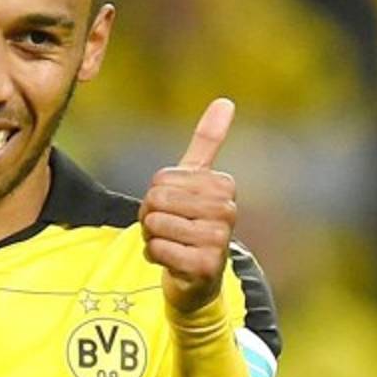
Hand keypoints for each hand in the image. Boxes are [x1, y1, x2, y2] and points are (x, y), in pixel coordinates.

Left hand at [140, 99, 237, 314]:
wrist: (198, 275)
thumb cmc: (192, 221)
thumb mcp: (197, 179)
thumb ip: (208, 140)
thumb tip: (225, 101)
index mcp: (223, 185)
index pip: (161, 179)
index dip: (155, 194)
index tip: (173, 207)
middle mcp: (227, 211)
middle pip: (156, 200)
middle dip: (150, 216)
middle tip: (167, 228)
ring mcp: (219, 240)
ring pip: (156, 224)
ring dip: (151, 236)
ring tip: (170, 243)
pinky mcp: (205, 266)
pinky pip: (158, 249)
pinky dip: (154, 255)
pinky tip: (171, 261)